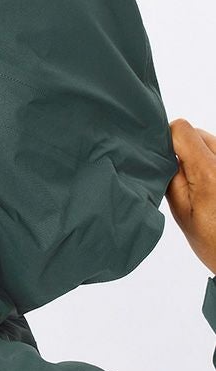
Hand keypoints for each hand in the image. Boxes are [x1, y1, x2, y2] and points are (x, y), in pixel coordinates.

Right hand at [166, 118, 215, 276]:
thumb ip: (170, 176)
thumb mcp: (180, 210)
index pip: (181, 130)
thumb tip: (161, 153)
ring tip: (198, 185)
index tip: (160, 157)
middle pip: (197, 133)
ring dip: (200, 156)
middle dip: (184, 150)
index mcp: (208, 171)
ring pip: (210, 142)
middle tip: (181, 178)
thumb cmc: (214, 241)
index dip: (166, 140)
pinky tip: (210, 187)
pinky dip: (210, 164)